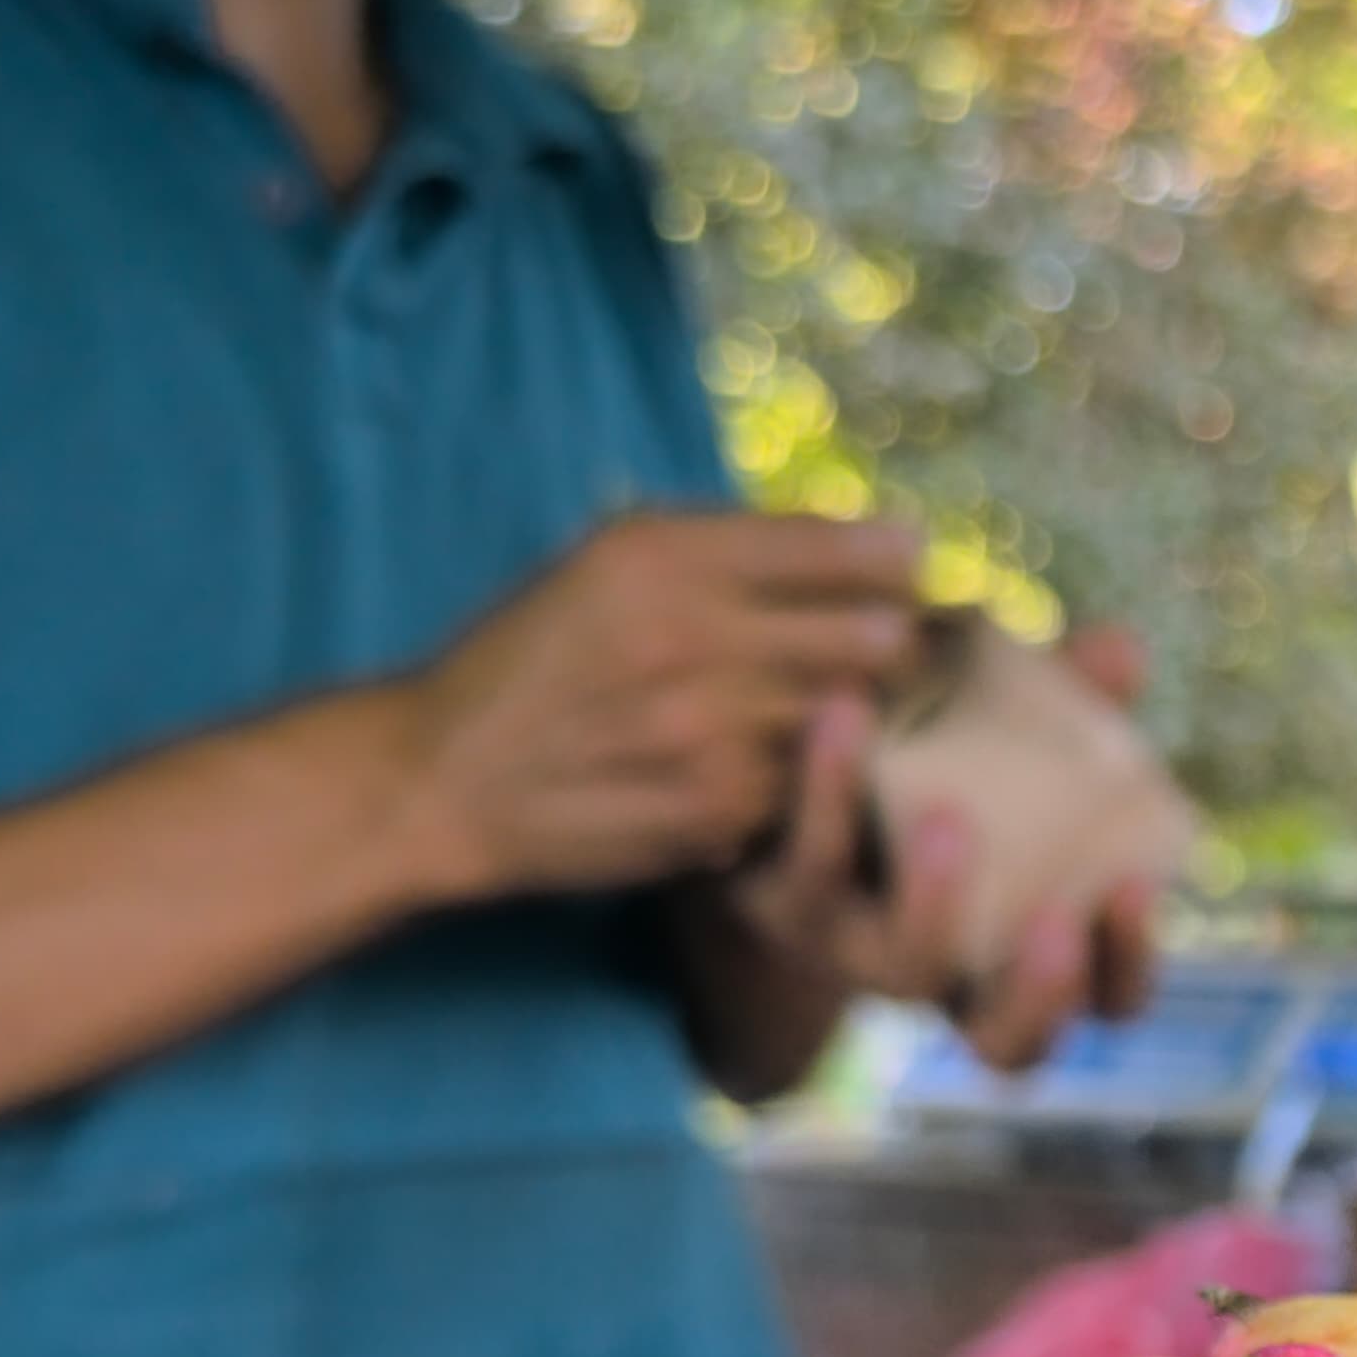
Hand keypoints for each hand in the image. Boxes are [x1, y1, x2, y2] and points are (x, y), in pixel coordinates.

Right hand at [384, 509, 924, 900]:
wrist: (443, 777)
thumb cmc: (532, 663)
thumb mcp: (599, 566)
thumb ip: (714, 551)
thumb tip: (853, 546)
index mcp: (659, 556)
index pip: (829, 547)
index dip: (890, 557)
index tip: (913, 560)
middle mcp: (689, 636)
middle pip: (869, 637)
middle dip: (896, 643)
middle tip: (903, 648)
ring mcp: (707, 732)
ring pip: (846, 719)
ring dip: (858, 719)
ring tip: (848, 711)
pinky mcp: (714, 810)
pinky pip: (801, 787)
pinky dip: (802, 781)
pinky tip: (779, 773)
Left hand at [731, 621, 1186, 1070]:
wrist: (770, 779)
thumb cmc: (930, 764)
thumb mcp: (1008, 738)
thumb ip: (1071, 704)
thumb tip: (1122, 648)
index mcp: (1027, 955)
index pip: (1107, 1004)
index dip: (1127, 965)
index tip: (1133, 885)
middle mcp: (948, 978)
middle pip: (1008, 1044)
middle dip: (1038, 990)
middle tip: (1056, 918)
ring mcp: (860, 953)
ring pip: (904, 969)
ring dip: (934, 901)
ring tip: (948, 815)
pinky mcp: (776, 904)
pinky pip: (806, 868)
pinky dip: (827, 791)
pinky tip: (843, 710)